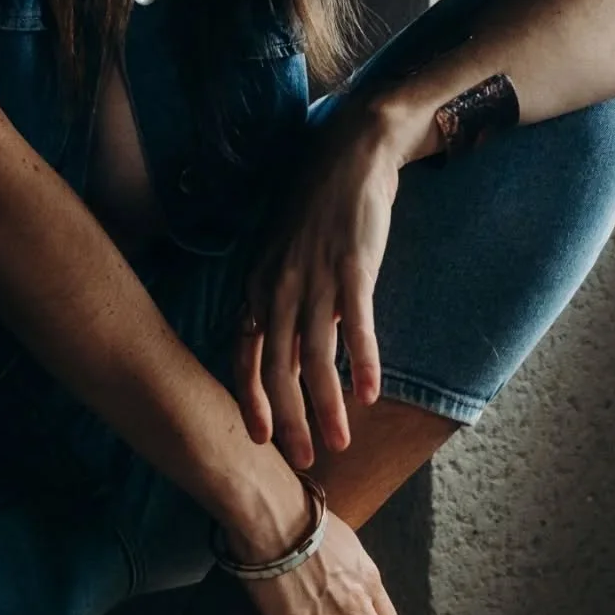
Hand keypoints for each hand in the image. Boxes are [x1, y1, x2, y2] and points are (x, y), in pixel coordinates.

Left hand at [234, 103, 402, 466]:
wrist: (350, 154)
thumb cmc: (319, 207)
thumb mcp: (285, 254)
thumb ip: (282, 299)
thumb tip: (290, 350)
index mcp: (259, 283)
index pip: (244, 353)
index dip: (250, 399)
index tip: (260, 438)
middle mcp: (279, 285)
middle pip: (277, 367)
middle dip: (289, 419)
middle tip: (305, 459)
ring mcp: (315, 277)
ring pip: (315, 357)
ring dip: (327, 405)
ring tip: (339, 441)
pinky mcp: (353, 268)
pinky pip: (356, 327)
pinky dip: (362, 363)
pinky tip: (370, 395)